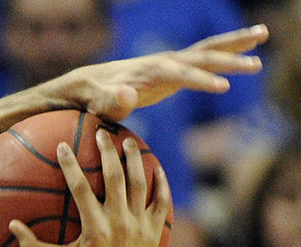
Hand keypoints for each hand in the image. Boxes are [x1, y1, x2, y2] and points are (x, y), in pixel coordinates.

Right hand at [8, 130, 171, 246]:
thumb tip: (11, 225)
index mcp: (95, 230)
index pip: (80, 188)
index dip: (69, 164)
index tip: (62, 146)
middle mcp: (120, 224)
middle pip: (115, 177)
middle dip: (108, 151)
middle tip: (101, 133)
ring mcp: (141, 228)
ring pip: (140, 184)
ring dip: (135, 160)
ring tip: (129, 141)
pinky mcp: (154, 234)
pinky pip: (160, 203)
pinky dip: (160, 184)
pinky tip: (156, 169)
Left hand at [51, 24, 266, 120]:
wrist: (90, 84)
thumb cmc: (95, 97)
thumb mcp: (100, 103)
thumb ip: (112, 101)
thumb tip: (127, 97)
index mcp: (151, 70)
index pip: (181, 74)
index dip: (201, 81)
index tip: (223, 88)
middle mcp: (165, 60)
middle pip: (202, 55)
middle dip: (228, 58)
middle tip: (256, 64)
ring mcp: (172, 62)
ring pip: (208, 49)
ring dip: (236, 43)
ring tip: (264, 34)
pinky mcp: (176, 69)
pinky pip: (206, 58)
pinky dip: (228, 53)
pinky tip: (248, 53)